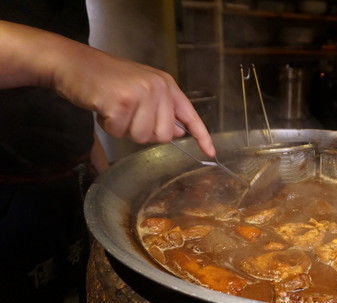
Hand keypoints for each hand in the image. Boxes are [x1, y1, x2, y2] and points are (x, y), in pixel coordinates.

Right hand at [55, 46, 215, 156]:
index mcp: (166, 85)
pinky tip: (103, 107)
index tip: (211, 153)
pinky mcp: (121, 101)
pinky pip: (119, 131)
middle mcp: (158, 87)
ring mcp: (140, 93)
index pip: (190, 115)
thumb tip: (179, 132)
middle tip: (127, 114)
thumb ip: (162, 110)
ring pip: (141, 136)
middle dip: (142, 132)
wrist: (74, 63)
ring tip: (114, 108)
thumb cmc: (106, 79)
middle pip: (162, 135)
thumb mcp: (141, 90)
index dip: (202, 136)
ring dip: (123, 129)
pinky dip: (108, 126)